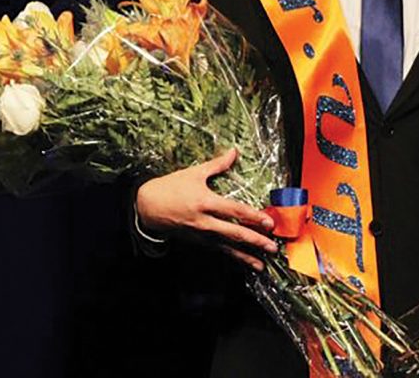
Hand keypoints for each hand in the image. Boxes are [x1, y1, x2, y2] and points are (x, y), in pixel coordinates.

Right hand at [135, 147, 277, 270]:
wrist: (146, 206)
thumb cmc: (170, 187)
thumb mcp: (194, 173)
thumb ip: (217, 164)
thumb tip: (234, 152)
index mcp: (206, 202)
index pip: (235, 210)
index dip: (253, 216)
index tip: (269, 222)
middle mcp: (204, 221)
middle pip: (234, 233)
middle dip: (255, 241)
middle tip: (272, 247)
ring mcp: (200, 234)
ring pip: (226, 247)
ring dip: (245, 256)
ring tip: (261, 265)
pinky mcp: (196, 241)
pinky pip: (217, 250)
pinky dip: (231, 257)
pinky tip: (243, 262)